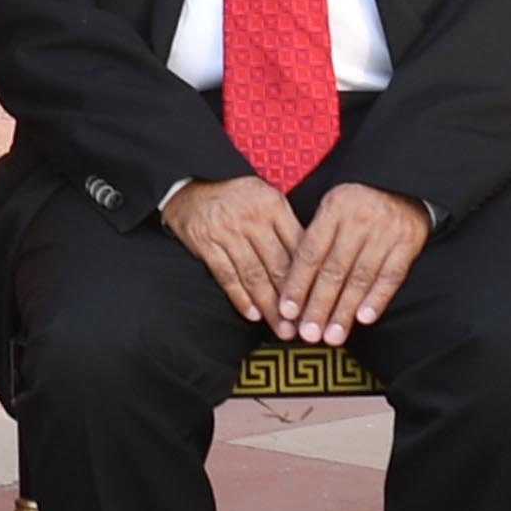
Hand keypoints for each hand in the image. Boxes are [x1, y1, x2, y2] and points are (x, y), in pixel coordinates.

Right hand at [163, 175, 304, 330]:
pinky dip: (240, 297)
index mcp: (274, 206)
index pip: (298, 247)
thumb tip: (313, 265)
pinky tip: (252, 314)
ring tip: (281, 328)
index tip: (318, 304)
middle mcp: (252, 218)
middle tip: (303, 326)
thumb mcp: (267, 199)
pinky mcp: (206, 242)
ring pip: (254, 275)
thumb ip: (288, 227)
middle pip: (278, 266)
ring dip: (269, 307)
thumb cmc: (236, 196)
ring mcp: (227, 231)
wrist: (192, 183)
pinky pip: (226, 275)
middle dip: (292, 302)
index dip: (310, 280)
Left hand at [268, 183, 427, 346]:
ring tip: (332, 336)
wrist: (404, 184)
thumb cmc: (358, 203)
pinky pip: (391, 276)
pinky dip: (377, 299)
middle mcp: (358, 220)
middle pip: (334, 270)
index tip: (287, 312)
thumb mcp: (332, 208)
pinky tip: (363, 319)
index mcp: (333, 208)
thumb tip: (289, 283)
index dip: (297, 284)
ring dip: (344, 311)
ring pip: (360, 278)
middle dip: (319, 306)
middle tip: (308, 334)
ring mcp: (385, 232)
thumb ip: (314, 239)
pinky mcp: (408, 243)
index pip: (310, 253)